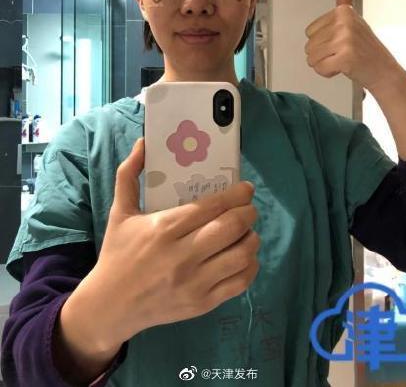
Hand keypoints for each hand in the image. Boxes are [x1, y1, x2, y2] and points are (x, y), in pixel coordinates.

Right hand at [89, 138, 259, 346]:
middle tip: (248, 208)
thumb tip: (143, 143)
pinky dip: (250, 266)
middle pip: (233, 227)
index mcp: (164, 228)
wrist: (110, 306)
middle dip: (249, 212)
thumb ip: (129, 175)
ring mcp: (195, 282)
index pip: (213, 206)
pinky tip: (243, 257)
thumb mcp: (119, 212)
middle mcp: (182, 255)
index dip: (237, 194)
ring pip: (242, 254)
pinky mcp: (202, 303)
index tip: (246, 188)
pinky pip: (240, 282)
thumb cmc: (118, 253)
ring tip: (246, 231)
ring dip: (251, 237)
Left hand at [304, 0, 402, 91]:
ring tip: (343, 60)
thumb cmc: (368, 49)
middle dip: (323, 54)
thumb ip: (346, 0)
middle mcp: (344, 22)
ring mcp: (345, 39)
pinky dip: (328, 72)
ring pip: (311, 58)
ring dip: (325, 64)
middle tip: (343, 53)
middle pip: (309, 45)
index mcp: (344, 11)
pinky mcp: (345, 57)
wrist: (384, 72)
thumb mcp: (356, 20)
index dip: (323, 41)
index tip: (342, 42)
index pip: (309, 32)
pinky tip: (342, 68)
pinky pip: (319, 68)